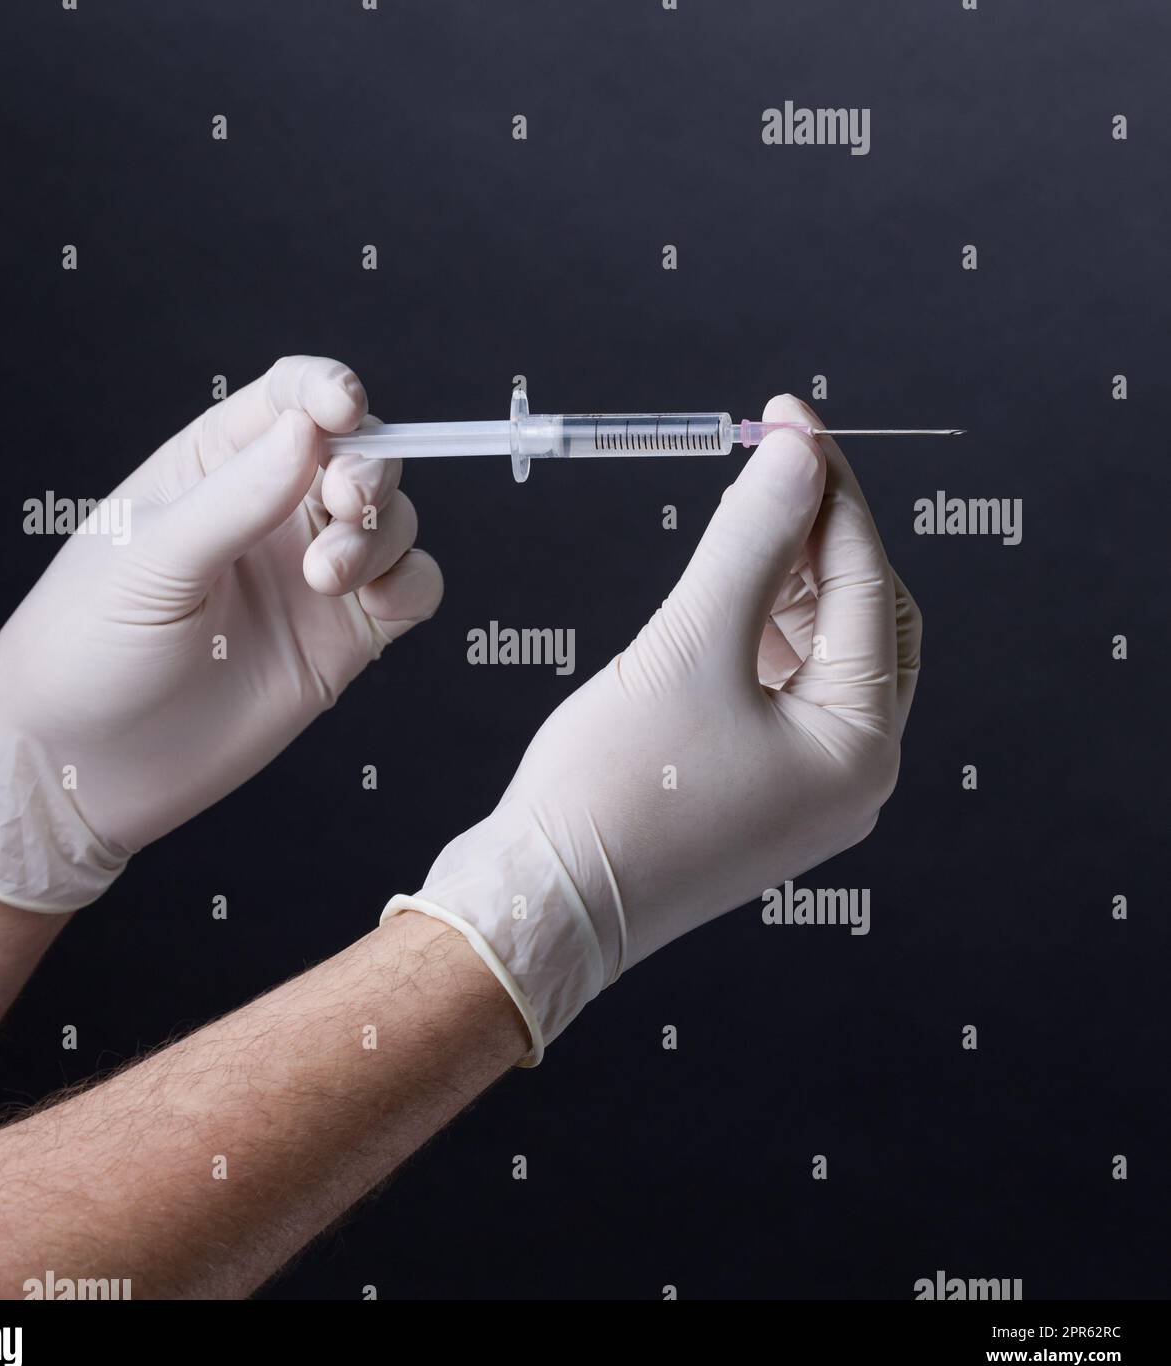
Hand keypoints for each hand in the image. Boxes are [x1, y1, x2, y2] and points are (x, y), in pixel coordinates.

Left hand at [0, 356, 442, 909]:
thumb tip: (308, 429)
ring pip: (395, 522)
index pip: (290, 398)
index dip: (329, 390)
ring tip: (326, 580)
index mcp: (213, 468)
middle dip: (369, 470)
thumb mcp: (149, 561)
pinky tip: (372, 605)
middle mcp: (273, 512)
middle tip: (342, 505)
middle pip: (362, 455)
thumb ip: (235, 498)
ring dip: (380, 538)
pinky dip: (412, 584)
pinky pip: (412, 589)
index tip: (343, 409)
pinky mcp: (345, 637)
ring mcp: (314, 575)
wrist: (88, 765)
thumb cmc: (87, 649)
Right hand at [384, 395, 918, 1061]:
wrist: (538, 906)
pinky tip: (721, 593)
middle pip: (863, 619)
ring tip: (738, 521)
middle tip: (769, 461)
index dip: (828, 491)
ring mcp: (802, 788)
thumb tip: (796, 454)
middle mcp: (850, 774)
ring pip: (820, 653)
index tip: (787, 418)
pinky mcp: (753, 789)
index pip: (869, 586)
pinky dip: (756, 631)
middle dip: (818, 535)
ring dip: (787, 580)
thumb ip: (750, 541)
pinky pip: (778, 690)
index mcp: (860, 748)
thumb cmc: (611, 796)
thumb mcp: (686, 648)